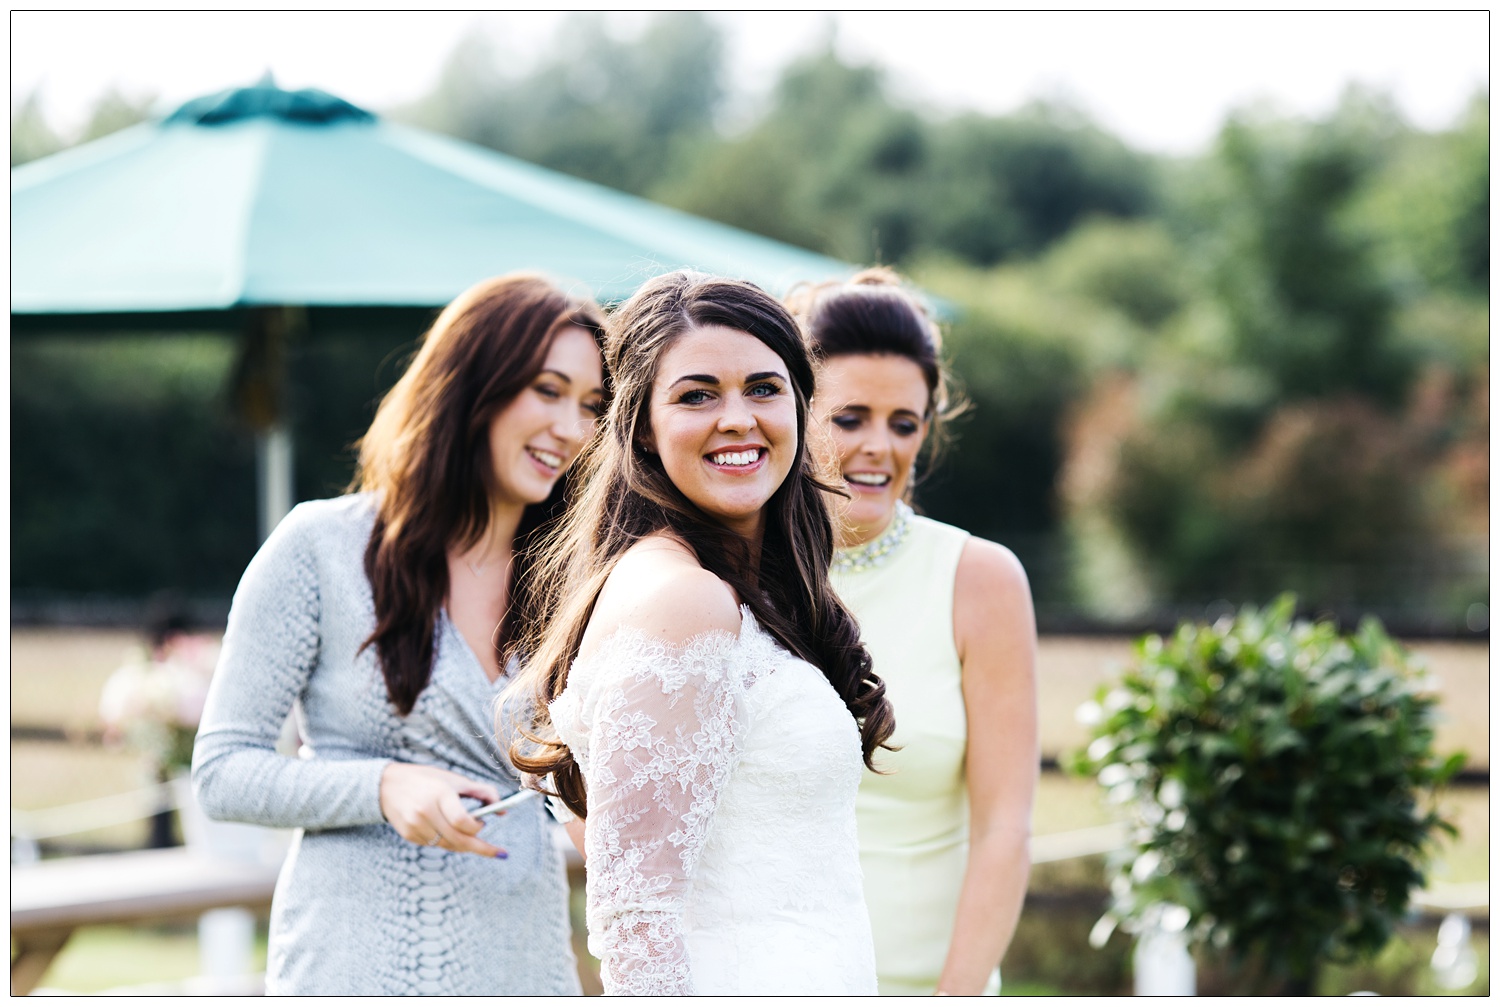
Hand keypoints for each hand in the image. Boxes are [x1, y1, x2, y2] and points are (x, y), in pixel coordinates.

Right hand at [378, 762, 507, 857]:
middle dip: (481, 848)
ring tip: (468, 833)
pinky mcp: (409, 835)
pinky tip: (445, 829)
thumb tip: (503, 810)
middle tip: (498, 852)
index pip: (463, 821)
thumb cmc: (426, 780)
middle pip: (458, 840)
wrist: (386, 785)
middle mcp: (425, 811)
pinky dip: (446, 841)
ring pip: (448, 845)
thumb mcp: (454, 779)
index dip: (478, 828)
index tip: (485, 823)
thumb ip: (482, 792)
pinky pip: (435, 845)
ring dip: (462, 843)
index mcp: (440, 794)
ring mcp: (415, 825)